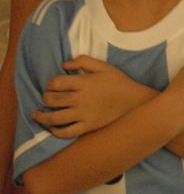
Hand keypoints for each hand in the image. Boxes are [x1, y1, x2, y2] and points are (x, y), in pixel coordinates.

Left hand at [33, 56, 155, 137]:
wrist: (135, 102)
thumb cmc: (119, 82)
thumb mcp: (103, 66)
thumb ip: (83, 61)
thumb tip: (64, 65)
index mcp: (84, 83)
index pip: (56, 83)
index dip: (49, 84)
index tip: (51, 86)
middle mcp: (81, 99)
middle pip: (52, 100)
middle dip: (45, 98)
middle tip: (46, 99)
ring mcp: (84, 114)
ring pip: (55, 118)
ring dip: (42, 117)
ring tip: (37, 115)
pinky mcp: (89, 126)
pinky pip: (68, 132)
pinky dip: (56, 132)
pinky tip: (53, 129)